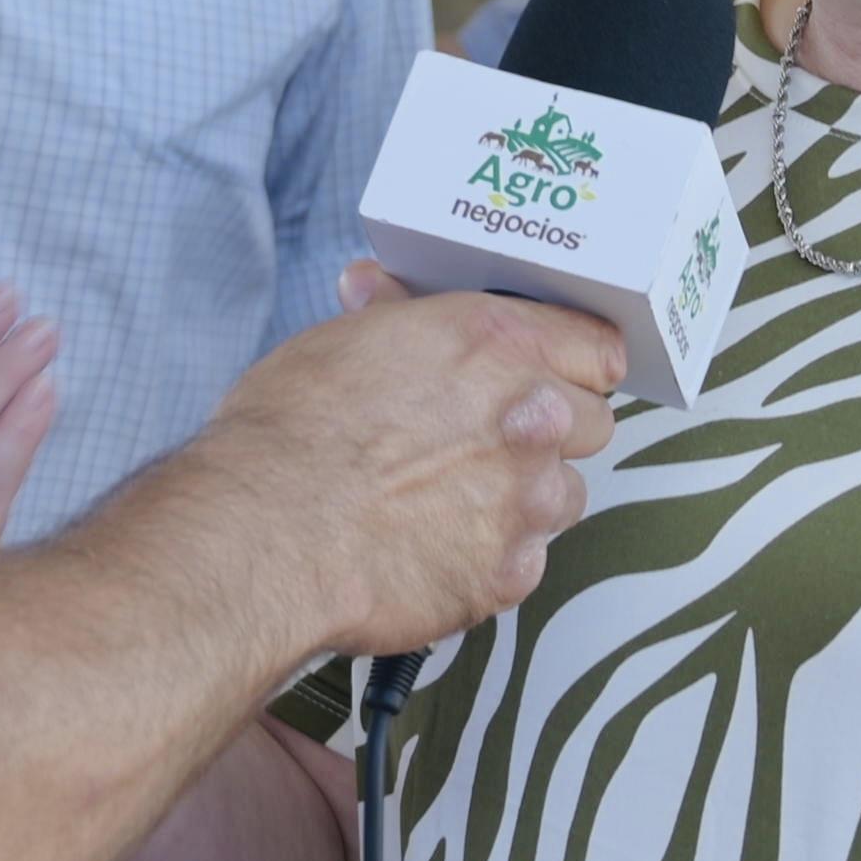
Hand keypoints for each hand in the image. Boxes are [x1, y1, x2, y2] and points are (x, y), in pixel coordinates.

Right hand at [184, 283, 623, 664]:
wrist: (262, 533)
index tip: (557, 378)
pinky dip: (494, 559)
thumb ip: (390, 316)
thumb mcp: (339, 343)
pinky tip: (438, 549)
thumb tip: (378, 288)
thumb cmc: (288, 434)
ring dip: (526, 498)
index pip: (598, 347)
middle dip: (552, 432)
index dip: (575, 364)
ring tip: (454, 501)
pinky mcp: (509, 572)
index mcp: (497, 343)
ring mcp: (527, 498)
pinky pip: (528, 561)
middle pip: (593, 422)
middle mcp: (531, 414)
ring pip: (565, 496)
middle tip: (488, 442)